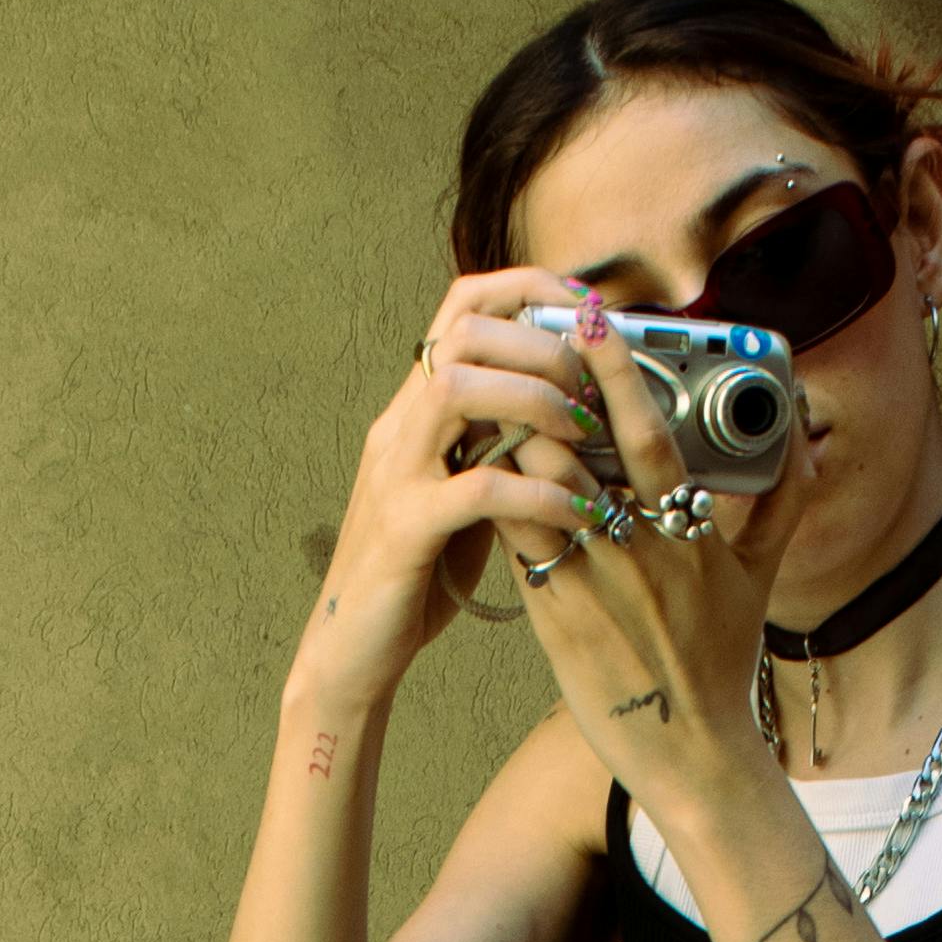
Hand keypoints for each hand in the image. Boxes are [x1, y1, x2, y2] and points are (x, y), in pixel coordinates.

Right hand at [294, 269, 604, 711]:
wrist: (350, 653)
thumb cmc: (416, 576)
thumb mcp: (462, 492)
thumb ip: (497, 446)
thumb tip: (562, 412)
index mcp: (415, 410)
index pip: (462, 306)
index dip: (527, 289)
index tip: (585, 309)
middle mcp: (398, 428)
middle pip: (463, 331)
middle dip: (540, 344)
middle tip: (591, 388)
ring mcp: (396, 475)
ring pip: (458, 388)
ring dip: (534, 398)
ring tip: (582, 433)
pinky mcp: (405, 531)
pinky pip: (477, 488)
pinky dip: (537, 490)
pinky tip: (576, 510)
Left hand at [511, 312, 819, 789]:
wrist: (687, 751)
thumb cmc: (722, 658)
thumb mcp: (763, 576)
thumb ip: (784, 500)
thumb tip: (802, 438)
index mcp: (688, 534)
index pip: (648, 438)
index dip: (618, 375)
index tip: (593, 320)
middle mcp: (636, 555)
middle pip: (572, 458)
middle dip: (544, 404)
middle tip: (524, 359)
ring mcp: (590, 588)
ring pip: (534, 496)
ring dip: (515, 450)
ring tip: (503, 414)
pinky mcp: (554, 620)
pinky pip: (518, 545)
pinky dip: (504, 504)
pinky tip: (492, 480)